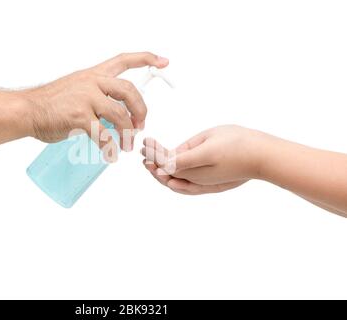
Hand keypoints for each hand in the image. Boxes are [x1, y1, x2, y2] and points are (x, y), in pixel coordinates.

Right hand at [21, 52, 168, 158]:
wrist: (27, 110)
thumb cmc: (50, 102)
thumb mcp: (76, 87)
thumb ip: (96, 95)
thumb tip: (116, 115)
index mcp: (93, 74)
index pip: (124, 60)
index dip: (146, 59)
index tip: (163, 61)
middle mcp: (92, 82)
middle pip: (129, 92)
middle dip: (141, 110)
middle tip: (140, 126)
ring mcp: (85, 99)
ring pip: (120, 116)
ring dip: (128, 133)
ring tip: (127, 145)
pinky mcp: (79, 117)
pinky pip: (103, 135)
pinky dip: (110, 148)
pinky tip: (110, 154)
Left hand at [141, 125, 266, 194]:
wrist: (263, 156)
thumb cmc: (238, 143)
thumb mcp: (208, 141)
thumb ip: (185, 152)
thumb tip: (166, 160)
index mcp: (193, 165)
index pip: (165, 161)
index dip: (153, 152)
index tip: (146, 141)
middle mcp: (197, 179)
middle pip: (167, 174)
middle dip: (153, 163)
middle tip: (145, 153)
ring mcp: (205, 185)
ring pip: (176, 183)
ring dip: (161, 174)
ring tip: (151, 165)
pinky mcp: (212, 187)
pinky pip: (187, 189)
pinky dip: (175, 185)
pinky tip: (170, 180)